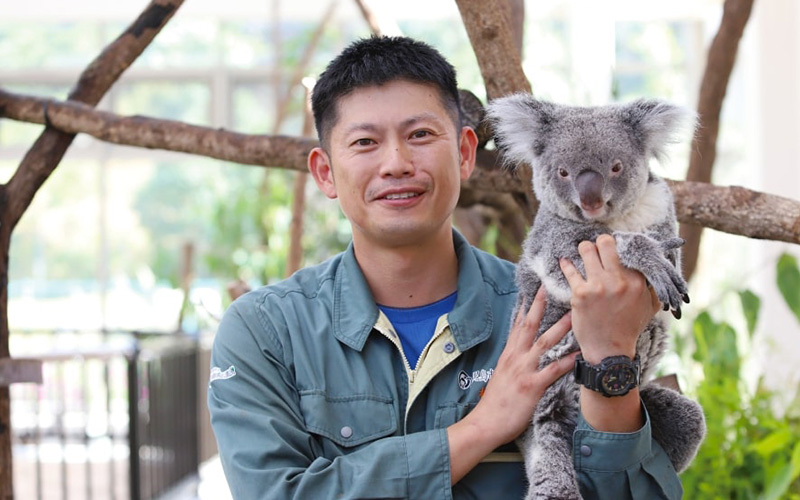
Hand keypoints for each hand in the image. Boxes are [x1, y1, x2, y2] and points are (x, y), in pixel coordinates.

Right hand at [446, 286, 578, 483]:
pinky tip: (580, 353)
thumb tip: (520, 353)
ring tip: (575, 314)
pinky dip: (568, 360)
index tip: (535, 291)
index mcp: (508, 355)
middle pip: (529, 326)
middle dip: (540, 306)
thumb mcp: (500, 376)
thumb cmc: (494, 403)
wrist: (486, 423)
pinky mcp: (532, 386)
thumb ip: (511, 362)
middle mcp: (515, 358)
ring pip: (544, 342)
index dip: (526, 308)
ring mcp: (524, 370)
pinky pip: (554, 370)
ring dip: (561, 327)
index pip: (517, 325)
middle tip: (551, 288)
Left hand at [559, 234, 659, 364]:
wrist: (609, 351)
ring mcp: (598, 285)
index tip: (613, 247)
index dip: (619, 245)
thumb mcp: (650, 306)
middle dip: (600, 243)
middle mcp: (619, 280)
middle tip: (597, 249)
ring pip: (586, 249)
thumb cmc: (629, 328)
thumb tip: (654, 268)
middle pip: (605, 242)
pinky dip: (566, 265)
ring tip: (583, 253)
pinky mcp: (580, 293)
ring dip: (583, 250)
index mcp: (637, 280)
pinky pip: (570, 269)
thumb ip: (653, 286)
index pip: (627, 248)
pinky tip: (565, 262)